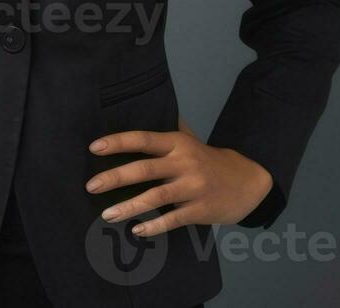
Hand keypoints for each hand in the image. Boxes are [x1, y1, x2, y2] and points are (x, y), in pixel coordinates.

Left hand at [85, 117, 272, 236]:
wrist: (248, 181)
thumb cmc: (208, 160)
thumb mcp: (190, 140)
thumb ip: (166, 132)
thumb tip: (138, 110)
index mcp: (177, 144)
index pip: (142, 139)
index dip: (117, 142)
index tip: (94, 148)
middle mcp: (183, 163)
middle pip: (144, 169)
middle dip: (114, 177)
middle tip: (90, 185)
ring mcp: (193, 188)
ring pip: (155, 197)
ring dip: (128, 207)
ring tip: (106, 214)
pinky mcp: (200, 210)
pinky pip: (173, 219)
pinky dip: (153, 225)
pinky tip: (136, 230)